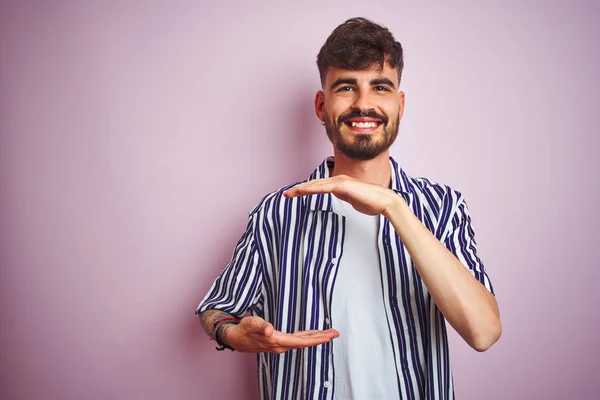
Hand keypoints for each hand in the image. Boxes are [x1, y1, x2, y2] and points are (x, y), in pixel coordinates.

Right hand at [224, 316, 339, 353]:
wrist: (235, 338)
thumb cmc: (243, 329)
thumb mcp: (251, 323)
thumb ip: (260, 325)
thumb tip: (269, 329)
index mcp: (277, 341)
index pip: (302, 341)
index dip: (316, 338)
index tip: (329, 335)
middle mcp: (281, 345)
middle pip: (305, 342)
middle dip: (321, 338)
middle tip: (336, 333)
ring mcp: (280, 345)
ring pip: (302, 342)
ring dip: (316, 337)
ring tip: (328, 333)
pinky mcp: (279, 341)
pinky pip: (297, 340)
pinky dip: (307, 336)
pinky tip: (312, 334)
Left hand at [284, 175, 398, 215]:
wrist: (385, 202)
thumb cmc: (372, 202)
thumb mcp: (353, 201)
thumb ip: (345, 197)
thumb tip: (340, 196)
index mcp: (341, 183)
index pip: (320, 186)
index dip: (307, 189)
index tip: (295, 194)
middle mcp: (339, 179)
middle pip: (315, 184)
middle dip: (300, 189)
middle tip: (286, 194)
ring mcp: (341, 181)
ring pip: (316, 184)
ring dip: (302, 189)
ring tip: (289, 193)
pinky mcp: (343, 185)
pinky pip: (323, 187)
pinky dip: (311, 188)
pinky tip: (302, 191)